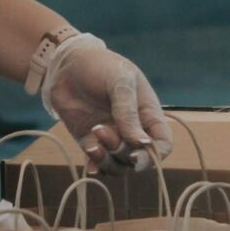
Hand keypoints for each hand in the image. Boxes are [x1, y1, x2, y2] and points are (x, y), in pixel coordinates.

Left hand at [43, 43, 172, 173]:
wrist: (67, 62)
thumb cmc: (101, 65)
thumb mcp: (120, 82)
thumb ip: (128, 112)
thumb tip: (141, 143)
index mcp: (148, 114)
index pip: (162, 144)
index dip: (154, 155)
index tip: (137, 154)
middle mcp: (132, 130)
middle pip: (139, 158)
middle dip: (123, 153)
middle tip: (101, 131)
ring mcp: (111, 138)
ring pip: (119, 166)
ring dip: (108, 162)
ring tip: (92, 145)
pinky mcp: (90, 141)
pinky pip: (97, 163)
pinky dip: (96, 168)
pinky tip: (90, 168)